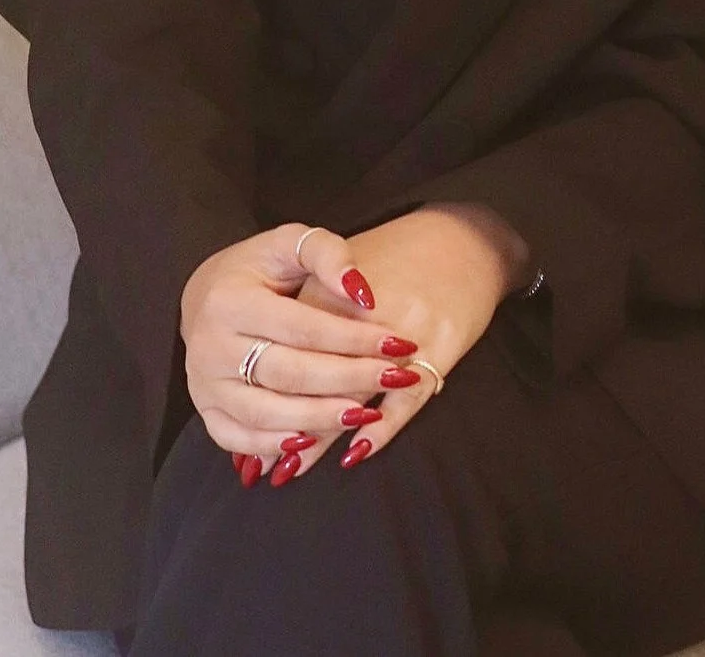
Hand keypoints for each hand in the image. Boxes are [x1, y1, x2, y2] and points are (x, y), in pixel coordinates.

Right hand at [179, 223, 420, 471]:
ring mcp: (204, 383)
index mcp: (231, 301)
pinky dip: (274, 445)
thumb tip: (363, 294)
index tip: (397, 342)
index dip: (352, 338)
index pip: (303, 327)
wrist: (206, 295)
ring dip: (320, 418)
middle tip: (396, 378)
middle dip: (348, 379)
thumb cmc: (258, 268)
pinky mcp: (205, 409)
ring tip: (367, 414)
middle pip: (289, 373)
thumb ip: (327, 254)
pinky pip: (238, 438)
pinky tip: (312, 442)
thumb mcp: (288, 242)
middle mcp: (211, 346)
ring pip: (265, 413)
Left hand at [265, 202, 529, 483]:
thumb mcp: (335, 267)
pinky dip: (380, 429)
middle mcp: (364, 311)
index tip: (246, 425)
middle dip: (290, 420)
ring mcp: (405, 329)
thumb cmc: (387, 257)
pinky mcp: (440, 344)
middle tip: (265, 465)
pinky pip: (406, 399)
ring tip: (296, 467)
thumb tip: (252, 365)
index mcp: (327, 289)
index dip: (267, 391)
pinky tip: (357, 451)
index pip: (288, 348)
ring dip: (324, 432)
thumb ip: (298, 309)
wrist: (457, 237)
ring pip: (357, 391)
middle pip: (317, 374)